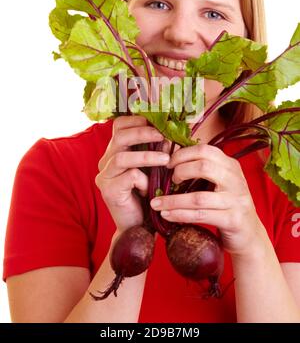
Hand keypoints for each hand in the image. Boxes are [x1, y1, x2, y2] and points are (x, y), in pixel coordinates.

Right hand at [95, 115, 169, 233]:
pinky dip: (144, 180)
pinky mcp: (108, 191)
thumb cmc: (148, 195)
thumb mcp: (154, 169)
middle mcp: (106, 161)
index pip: (119, 126)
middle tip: (162, 136)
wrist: (139, 226)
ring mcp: (105, 176)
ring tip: (166, 159)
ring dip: (147, 156)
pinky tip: (151, 188)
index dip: (137, 120)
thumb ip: (157, 151)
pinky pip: (129, 177)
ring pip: (122, 157)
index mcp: (115, 151)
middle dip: (143, 133)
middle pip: (119, 137)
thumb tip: (170, 136)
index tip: (158, 123)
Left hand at [150, 143, 264, 256]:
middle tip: (169, 181)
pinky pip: (201, 216)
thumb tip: (170, 155)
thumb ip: (202, 169)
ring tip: (155, 203)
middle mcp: (236, 180)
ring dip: (173, 200)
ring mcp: (236, 200)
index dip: (183, 154)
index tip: (168, 163)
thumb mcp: (220, 182)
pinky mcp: (233, 220)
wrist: (250, 235)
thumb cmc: (226, 206)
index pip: (205, 150)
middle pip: (203, 167)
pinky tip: (166, 215)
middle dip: (180, 172)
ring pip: (198, 197)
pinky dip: (180, 215)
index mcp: (231, 166)